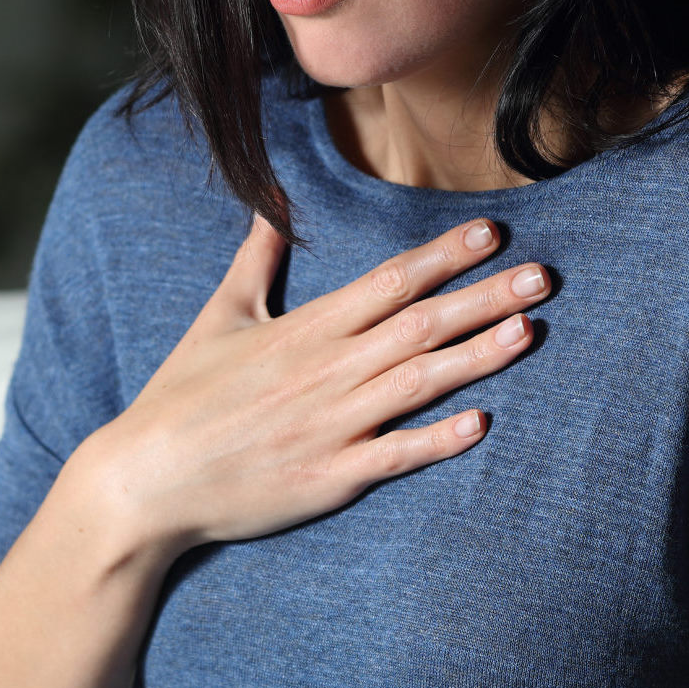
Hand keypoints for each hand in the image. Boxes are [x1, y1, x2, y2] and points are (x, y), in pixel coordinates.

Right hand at [90, 213, 545, 562]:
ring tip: (529, 330)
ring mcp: (332, 426)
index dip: (444, 257)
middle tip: (544, 277)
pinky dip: (437, 440)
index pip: (389, 281)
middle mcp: (327, 371)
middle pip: (420, 325)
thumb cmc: (181, 397)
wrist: (145, 480)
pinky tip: (481, 424)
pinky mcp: (330, 477)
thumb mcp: (218, 317)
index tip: (492, 234)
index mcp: (306, 329)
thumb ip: (255, 261)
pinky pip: (395, 456)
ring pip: (419, 383)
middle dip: (485, 298)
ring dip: (478, 356)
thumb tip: (273, 208)